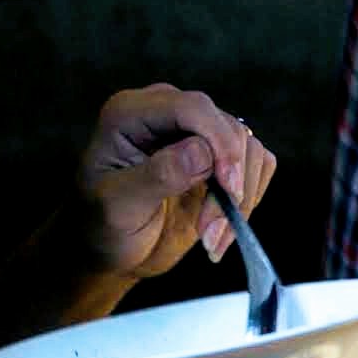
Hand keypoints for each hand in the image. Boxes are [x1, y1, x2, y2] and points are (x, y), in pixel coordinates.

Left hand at [72, 84, 279, 283]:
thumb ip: (157, 175)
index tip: (230, 189)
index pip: (193, 107)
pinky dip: (249, 201)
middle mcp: (167, 114)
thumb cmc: (100, 226)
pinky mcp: (219, 157)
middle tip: (211, 231)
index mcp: (131, 113)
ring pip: (249, 149)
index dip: (219, 143)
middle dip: (229, 183)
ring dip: (240, 199)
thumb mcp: (117, 206)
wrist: (110, 249)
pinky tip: (222, 229)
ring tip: (212, 238)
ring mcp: (196, 133)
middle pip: (227, 128)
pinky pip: (257, 165)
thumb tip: (202, 152)